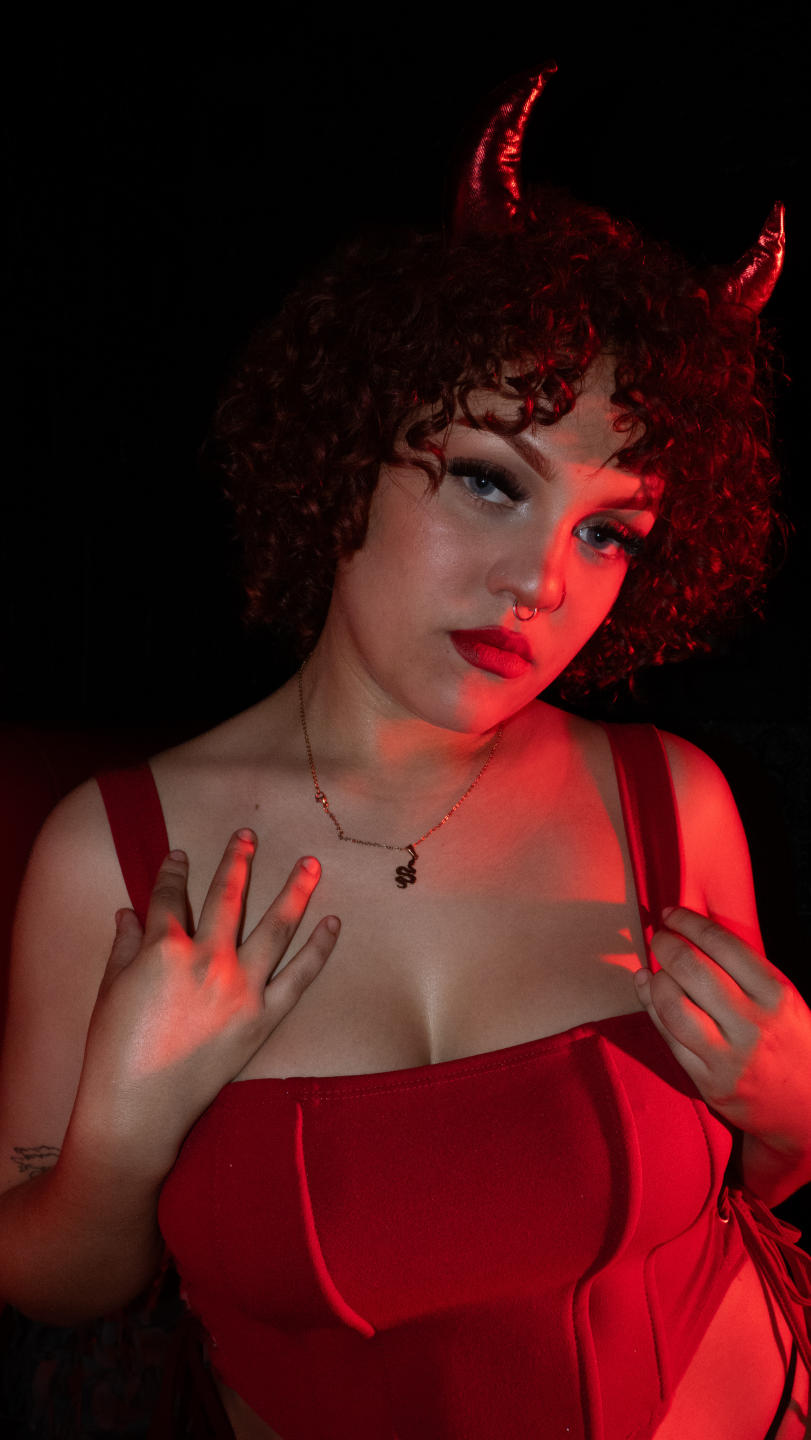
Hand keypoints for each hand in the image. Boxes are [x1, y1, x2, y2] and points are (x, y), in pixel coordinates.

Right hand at [72, 831, 338, 1178]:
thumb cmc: (113, 1052)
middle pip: (226, 896)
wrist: (138, 1111)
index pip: (169, 897)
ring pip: (275, 926)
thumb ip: (123, 947)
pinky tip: (334, 923)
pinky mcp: (261, 1018)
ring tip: (312, 863)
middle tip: (249, 835)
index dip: (172, 872)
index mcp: (162, 949)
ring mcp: (239, 988)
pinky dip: (320, 949)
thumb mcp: (110, 991)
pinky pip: (300, 977)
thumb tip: (127, 912)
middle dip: (237, 861)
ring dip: (295, 890)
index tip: (180, 855)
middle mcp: (206, 959)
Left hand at [634, 906, 810, 1158]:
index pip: (721, 944)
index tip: (673, 914)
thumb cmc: (792, 1042)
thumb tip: (692, 932)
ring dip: (655, 979)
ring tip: (655, 969)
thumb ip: (744, 970)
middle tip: (659, 937)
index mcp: (775, 995)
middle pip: (691, 970)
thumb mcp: (783, 999)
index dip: (689, 922)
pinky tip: (648, 990)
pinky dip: (651, 1007)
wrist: (810, 1108)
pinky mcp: (709, 1083)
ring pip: (672, 1005)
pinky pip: (669, 1038)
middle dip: (666, 945)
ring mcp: (729, 1058)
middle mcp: (752, 1025)